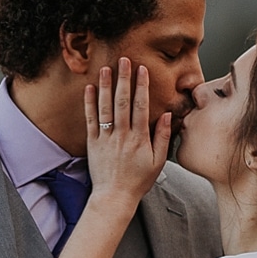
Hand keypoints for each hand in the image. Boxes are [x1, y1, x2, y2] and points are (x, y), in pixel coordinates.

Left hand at [85, 59, 171, 206]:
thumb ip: (162, 137)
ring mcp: (106, 138)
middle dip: (124, 79)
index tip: (142, 70)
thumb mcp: (158, 162)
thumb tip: (166, 115)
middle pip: (122, 102)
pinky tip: (90, 89)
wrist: (114, 197)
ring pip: (106, 108)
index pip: (140, 107)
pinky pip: (91, 120)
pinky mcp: (93, 143)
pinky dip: (90, 104)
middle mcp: (122, 136)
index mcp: (139, 139)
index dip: (141, 87)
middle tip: (124, 60)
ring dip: (106, 86)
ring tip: (106, 68)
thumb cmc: (137, 181)